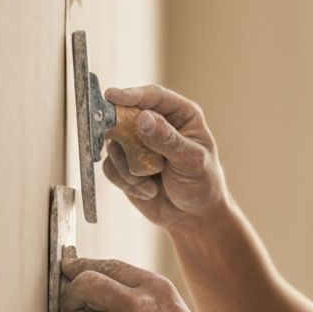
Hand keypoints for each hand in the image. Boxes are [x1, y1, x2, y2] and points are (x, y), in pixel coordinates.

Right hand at [103, 84, 226, 231]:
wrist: (194, 217)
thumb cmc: (202, 184)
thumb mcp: (191, 161)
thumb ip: (168, 140)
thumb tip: (142, 118)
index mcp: (180, 114)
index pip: (153, 96)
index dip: (132, 94)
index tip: (113, 97)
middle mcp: (156, 123)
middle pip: (125, 113)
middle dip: (121, 132)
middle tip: (124, 148)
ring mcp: (137, 142)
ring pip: (114, 143)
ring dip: (129, 167)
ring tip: (150, 184)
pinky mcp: (124, 163)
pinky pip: (110, 166)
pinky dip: (125, 181)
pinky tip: (146, 191)